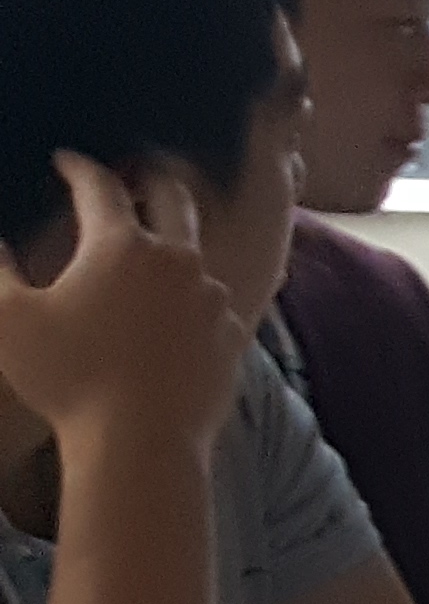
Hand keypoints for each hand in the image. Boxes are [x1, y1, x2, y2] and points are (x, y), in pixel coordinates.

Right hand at [0, 154, 246, 471]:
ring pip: (197, 255)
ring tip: (152, 252)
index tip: (67, 161)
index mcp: (123, 246)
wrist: (141, 442)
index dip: (79, 168)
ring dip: (174, 245)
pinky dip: (191, 296)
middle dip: (151, 179)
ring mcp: (213, 300)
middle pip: (175, 199)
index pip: (100, 186)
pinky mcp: (232, 337)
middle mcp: (179, 262)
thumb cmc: (68, 378)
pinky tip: (175, 310)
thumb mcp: (8, 318)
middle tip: (132, 177)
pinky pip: (212, 303)